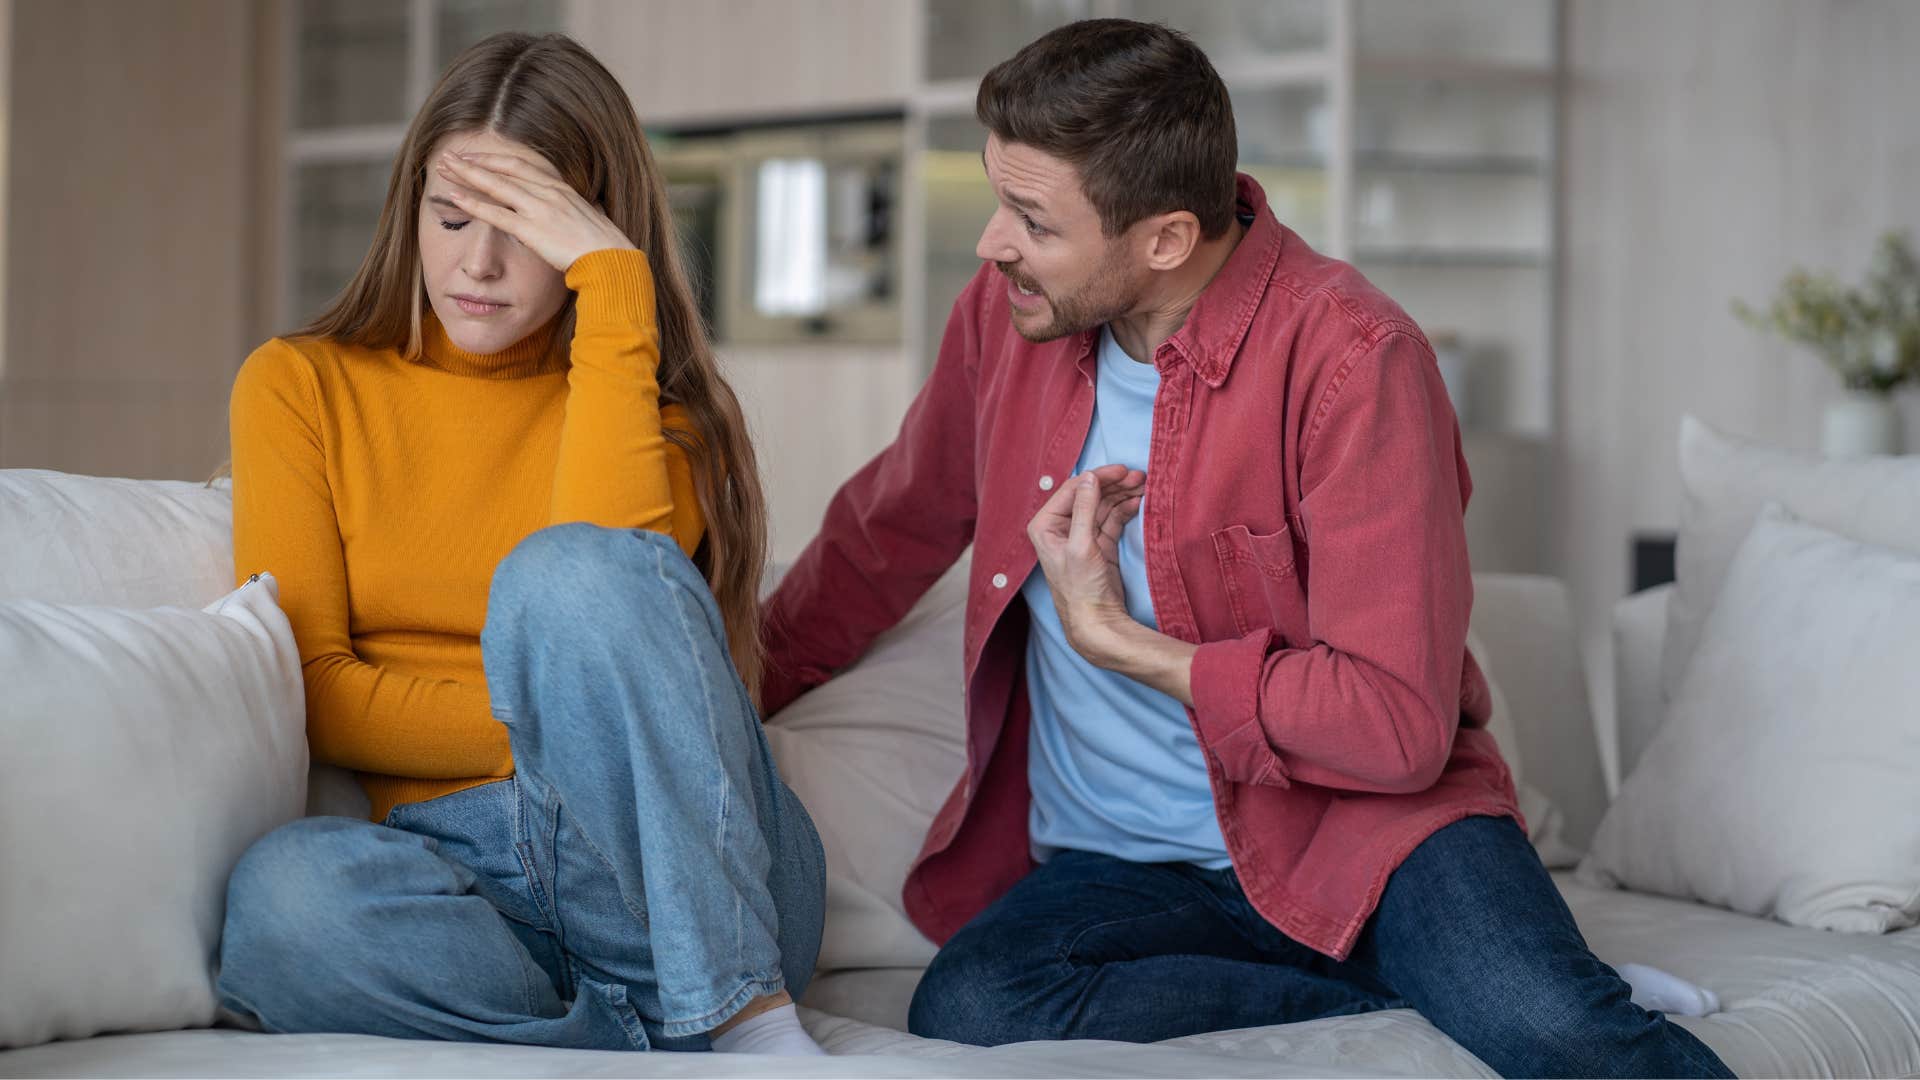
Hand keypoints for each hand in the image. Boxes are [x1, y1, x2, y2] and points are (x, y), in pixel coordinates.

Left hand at [434, 151, 637, 271]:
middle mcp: (549, 193)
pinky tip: (454, 197)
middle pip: (505, 170)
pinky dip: (474, 204)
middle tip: (450, 155)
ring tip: (444, 168)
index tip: (477, 157)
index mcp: (562, 189)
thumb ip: (575, 212)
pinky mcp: (533, 229)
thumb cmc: (605, 248)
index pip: (524, 166)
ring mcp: (540, 209)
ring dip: (467, 175)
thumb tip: (575, 210)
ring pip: (496, 185)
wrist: (613, 262)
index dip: (497, 160)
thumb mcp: (590, 220)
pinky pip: (497, 214)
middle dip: (475, 162)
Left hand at [1026, 463, 1145, 662]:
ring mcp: (1081, 535)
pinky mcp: (1098, 544)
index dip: (1098, 477)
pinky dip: (1124, 509)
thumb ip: (1085, 508)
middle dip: (1113, 484)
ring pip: (1103, 505)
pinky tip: (1137, 501)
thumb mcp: (1081, 545)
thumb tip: (1090, 477)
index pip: (1073, 489)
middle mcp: (1060, 527)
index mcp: (1045, 524)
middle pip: (1089, 494)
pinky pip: (1111, 519)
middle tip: (1138, 475)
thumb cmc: (1080, 587)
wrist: (1096, 621)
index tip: (1121, 470)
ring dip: (1122, 494)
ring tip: (1143, 485)